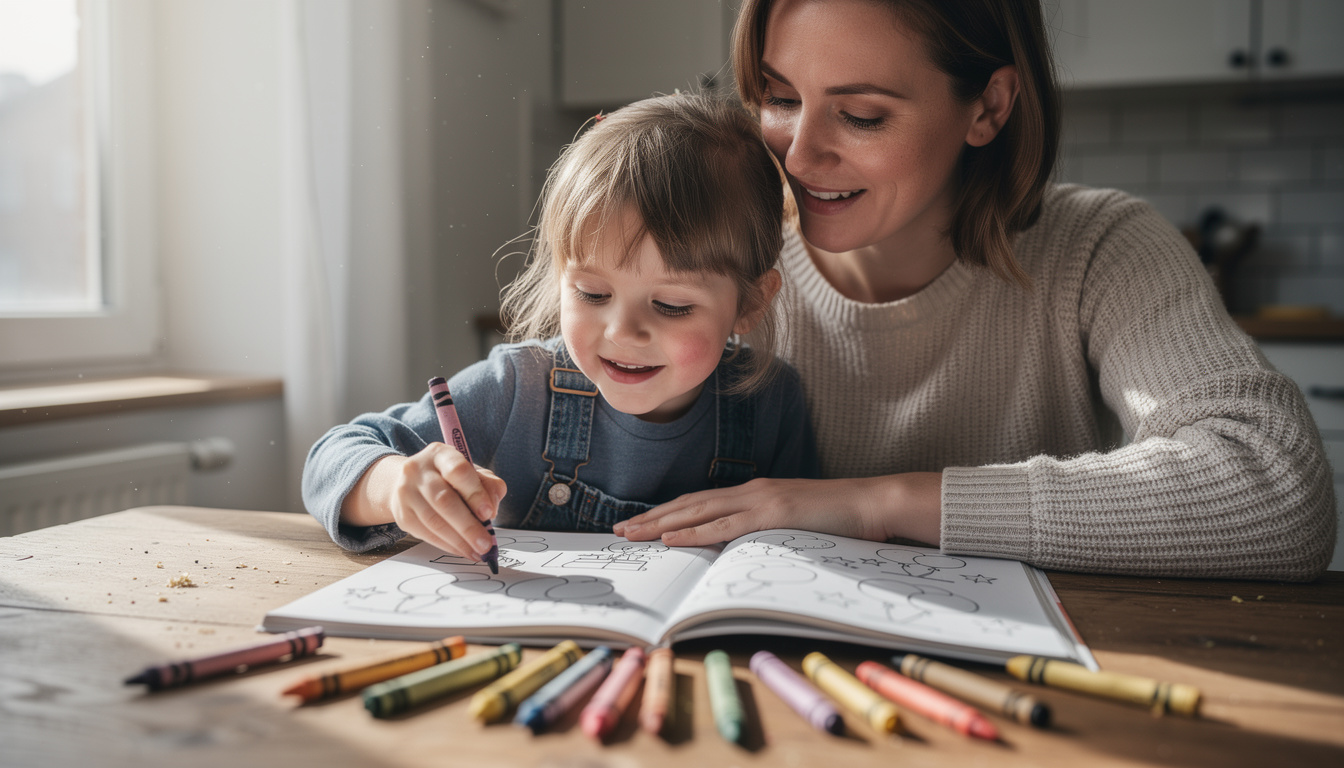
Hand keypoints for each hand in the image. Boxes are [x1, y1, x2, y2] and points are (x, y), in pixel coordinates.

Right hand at [342, 443, 506, 558]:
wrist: (411, 484)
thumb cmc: (450, 479)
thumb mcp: (472, 474)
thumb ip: (488, 486)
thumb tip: (491, 511)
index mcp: (439, 454)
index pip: (457, 470)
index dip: (474, 493)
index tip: (489, 514)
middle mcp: (417, 470)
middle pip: (443, 500)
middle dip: (468, 525)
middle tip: (485, 543)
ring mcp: (406, 493)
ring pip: (433, 521)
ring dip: (459, 541)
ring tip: (478, 552)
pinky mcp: (402, 515)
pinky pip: (426, 534)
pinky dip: (448, 545)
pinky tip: (463, 550)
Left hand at [612, 473, 942, 547]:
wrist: (872, 503)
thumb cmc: (838, 518)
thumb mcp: (794, 524)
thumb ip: (767, 530)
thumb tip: (742, 550)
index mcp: (754, 493)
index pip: (701, 502)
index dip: (668, 512)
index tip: (641, 523)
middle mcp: (750, 491)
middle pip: (690, 504)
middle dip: (652, 517)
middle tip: (620, 530)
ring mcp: (760, 500)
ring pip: (698, 512)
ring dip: (660, 523)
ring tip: (631, 533)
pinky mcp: (772, 514)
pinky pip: (724, 525)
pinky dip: (694, 532)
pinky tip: (671, 537)